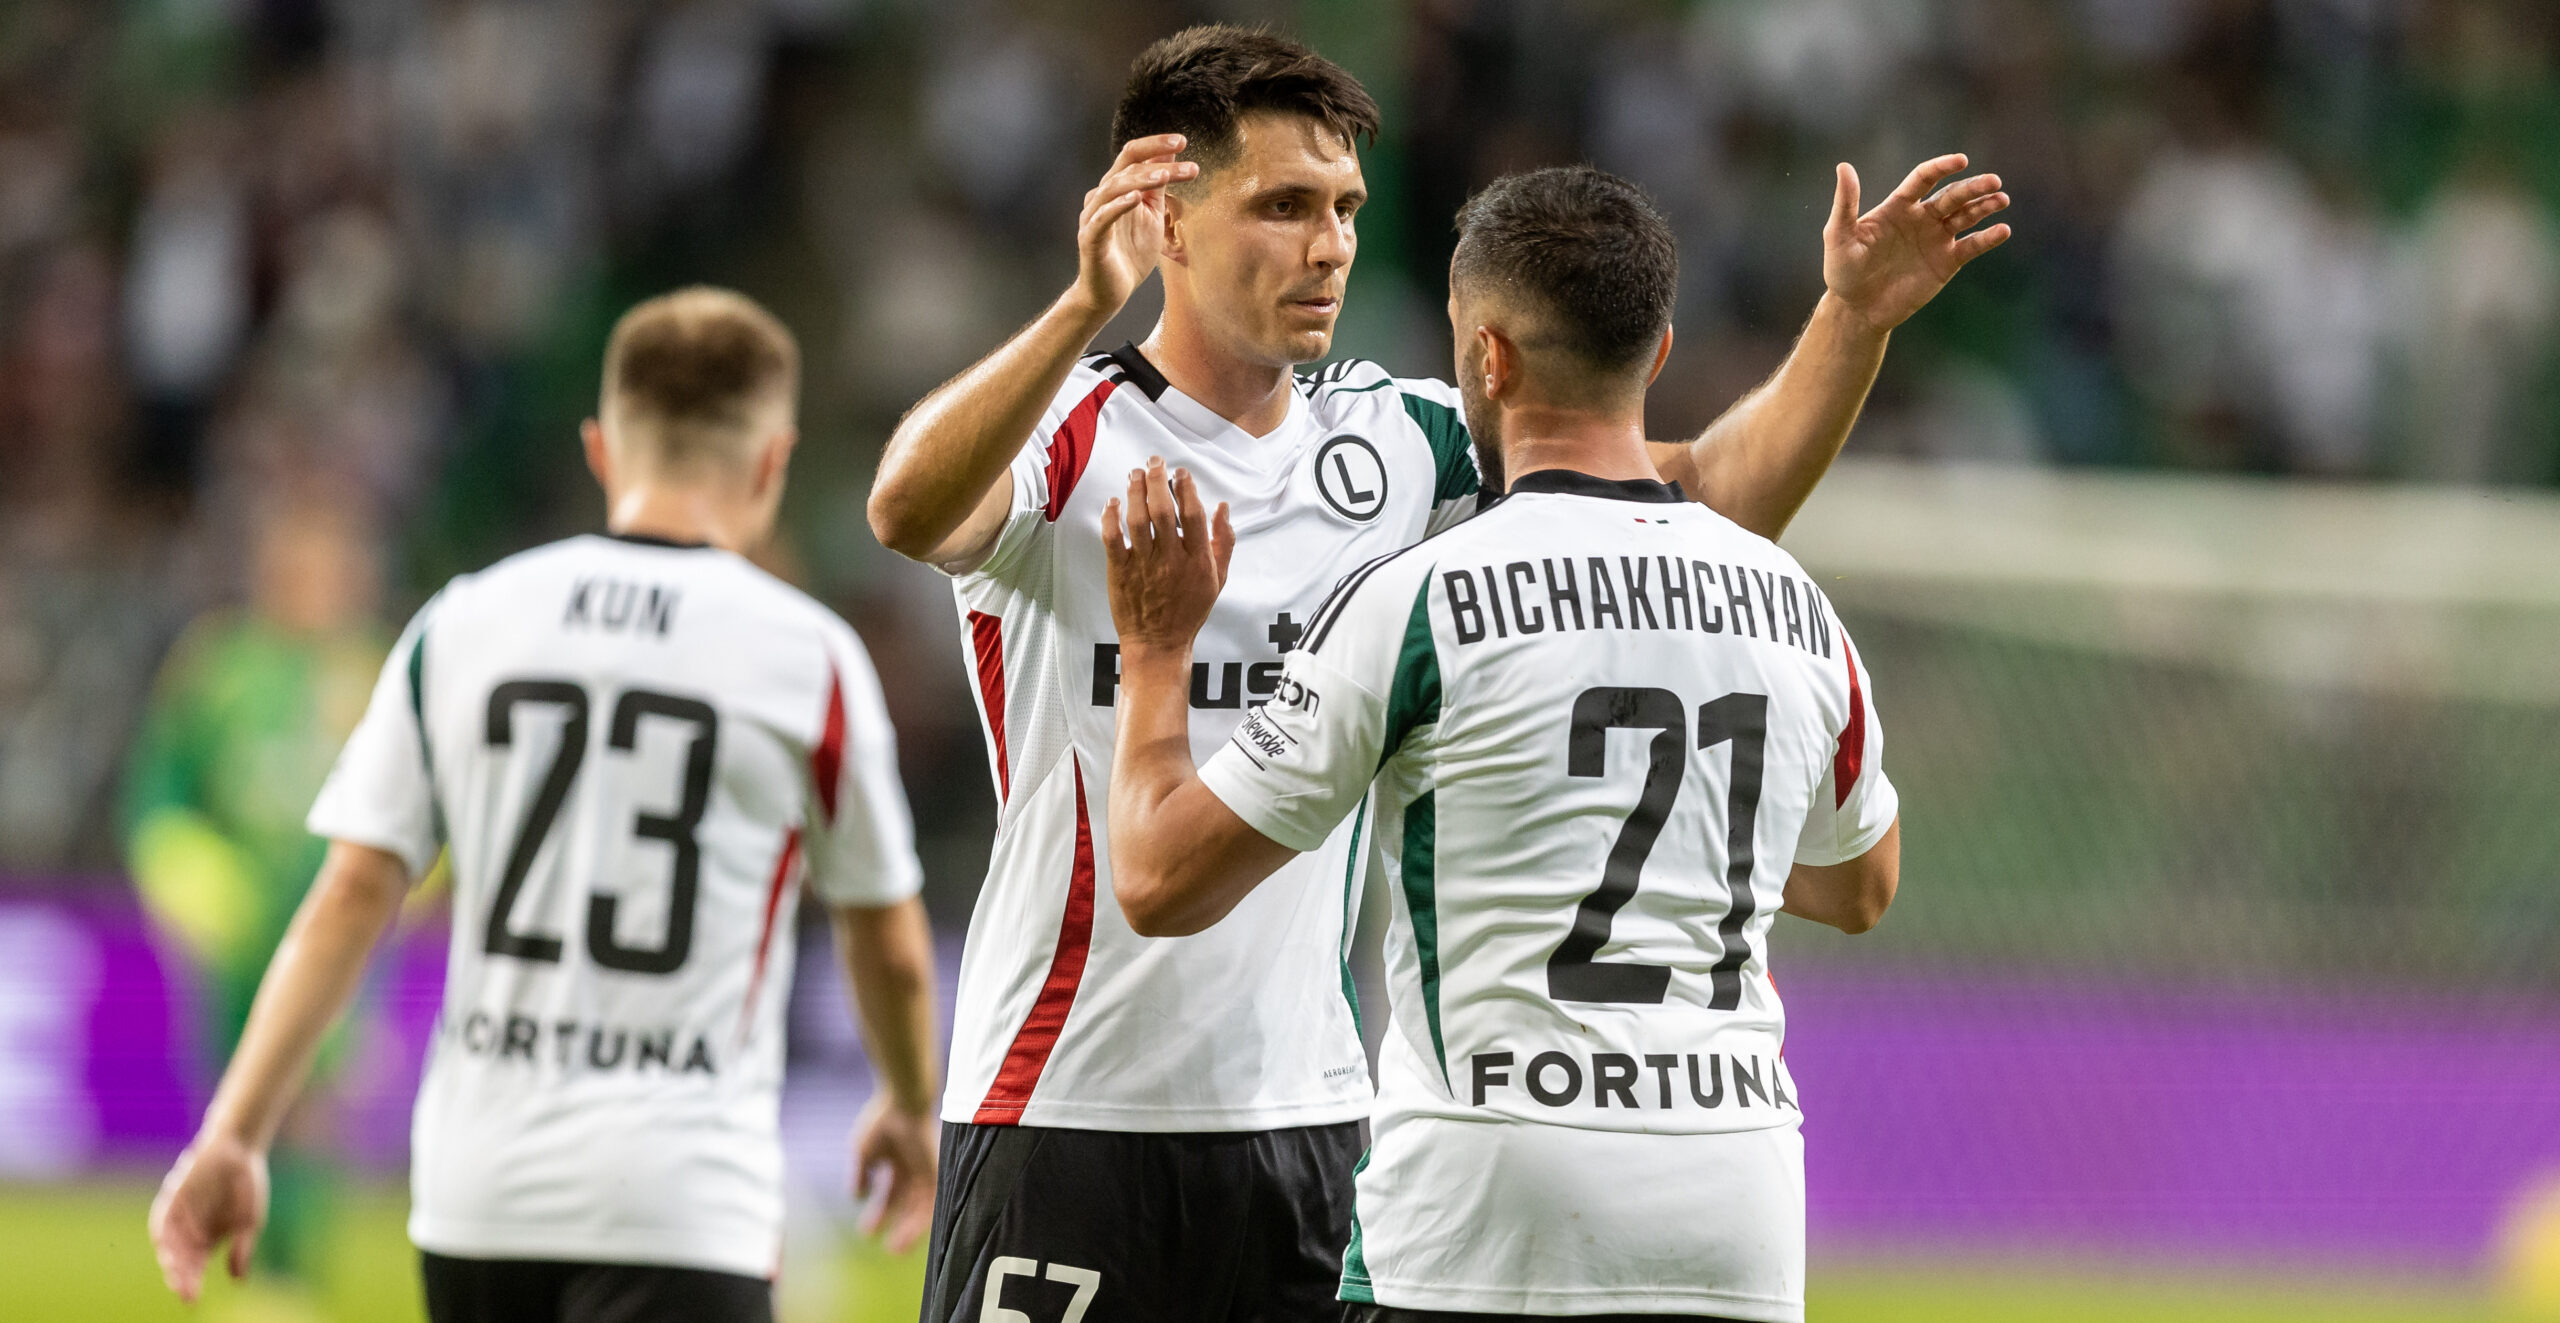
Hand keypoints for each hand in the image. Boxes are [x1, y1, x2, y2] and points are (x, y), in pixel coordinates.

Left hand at [149, 1135, 267, 1302]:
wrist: (239, 1150)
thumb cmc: (247, 1186)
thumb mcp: (249, 1222)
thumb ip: (241, 1249)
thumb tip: (238, 1281)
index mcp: (206, 1241)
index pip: (194, 1269)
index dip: (191, 1285)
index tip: (192, 1301)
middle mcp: (188, 1233)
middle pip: (179, 1261)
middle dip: (180, 1277)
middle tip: (184, 1291)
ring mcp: (178, 1218)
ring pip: (168, 1246)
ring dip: (170, 1260)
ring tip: (175, 1273)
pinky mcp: (172, 1200)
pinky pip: (161, 1222)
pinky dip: (162, 1235)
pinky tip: (165, 1247)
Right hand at [849, 1094, 936, 1253]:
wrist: (903, 1103)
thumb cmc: (881, 1123)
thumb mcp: (864, 1152)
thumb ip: (860, 1175)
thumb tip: (857, 1199)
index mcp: (896, 1162)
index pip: (889, 1196)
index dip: (878, 1214)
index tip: (867, 1232)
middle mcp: (913, 1169)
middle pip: (907, 1205)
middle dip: (897, 1226)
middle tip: (889, 1249)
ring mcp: (925, 1171)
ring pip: (919, 1208)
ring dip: (909, 1229)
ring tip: (896, 1250)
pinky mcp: (935, 1172)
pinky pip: (932, 1202)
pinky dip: (921, 1219)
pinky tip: (910, 1234)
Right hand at [1072, 135, 1199, 322]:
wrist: (1110, 292)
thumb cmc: (1131, 253)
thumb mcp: (1152, 214)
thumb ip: (1157, 186)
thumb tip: (1170, 153)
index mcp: (1117, 188)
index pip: (1133, 156)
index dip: (1156, 145)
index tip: (1183, 141)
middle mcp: (1102, 196)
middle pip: (1125, 165)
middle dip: (1154, 155)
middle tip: (1183, 148)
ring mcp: (1094, 216)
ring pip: (1114, 187)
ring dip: (1141, 178)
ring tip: (1165, 174)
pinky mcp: (1090, 238)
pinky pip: (1102, 218)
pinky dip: (1118, 206)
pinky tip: (1135, 198)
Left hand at [1103, 458, 1233, 656]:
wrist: (1159, 643)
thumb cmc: (1189, 610)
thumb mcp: (1217, 579)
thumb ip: (1223, 542)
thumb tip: (1222, 507)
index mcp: (1198, 561)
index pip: (1193, 515)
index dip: (1186, 488)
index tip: (1180, 472)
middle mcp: (1171, 561)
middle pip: (1163, 511)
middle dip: (1157, 480)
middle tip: (1153, 462)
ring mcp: (1144, 567)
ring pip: (1138, 521)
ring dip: (1135, 492)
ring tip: (1134, 474)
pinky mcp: (1121, 573)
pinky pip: (1113, 540)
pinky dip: (1111, 518)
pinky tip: (1113, 502)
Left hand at [1822, 154, 2012, 336]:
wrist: (1857, 309)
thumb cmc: (1843, 271)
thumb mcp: (1839, 236)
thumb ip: (1845, 203)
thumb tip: (1843, 166)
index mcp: (1899, 206)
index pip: (1924, 179)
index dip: (1942, 167)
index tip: (1961, 160)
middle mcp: (1922, 218)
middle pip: (1952, 196)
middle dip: (1973, 188)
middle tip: (1994, 182)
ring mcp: (1936, 239)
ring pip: (1966, 216)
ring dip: (1985, 207)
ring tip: (2001, 199)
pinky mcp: (1946, 262)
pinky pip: (1971, 246)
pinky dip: (1988, 238)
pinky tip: (2002, 230)